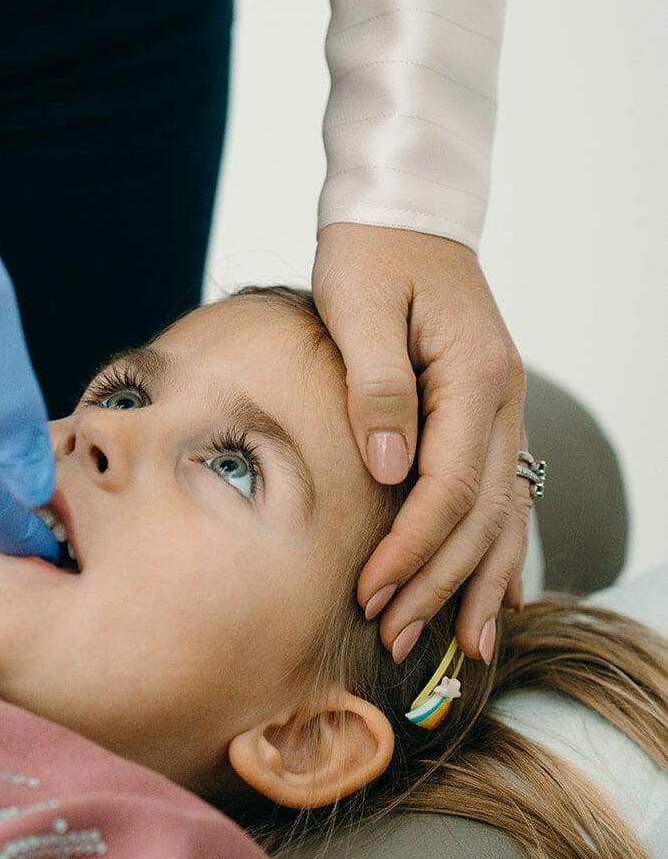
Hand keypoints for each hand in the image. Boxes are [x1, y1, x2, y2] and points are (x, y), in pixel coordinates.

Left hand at [311, 223, 527, 662]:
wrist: (401, 210)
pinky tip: (496, 595)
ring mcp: (499, 406)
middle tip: (393, 636)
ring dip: (478, 581)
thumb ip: (375, 388)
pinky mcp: (481, 411)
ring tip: (463, 648)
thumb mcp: (357, 305)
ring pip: (502, 512)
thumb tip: (389, 470)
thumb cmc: (369, 252)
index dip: (411, 548)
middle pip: (480, 514)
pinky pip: (500, 491)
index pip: (448, 487)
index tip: (371, 592)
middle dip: (439, 583)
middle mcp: (500, 397)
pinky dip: (498, 547)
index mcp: (473, 374)